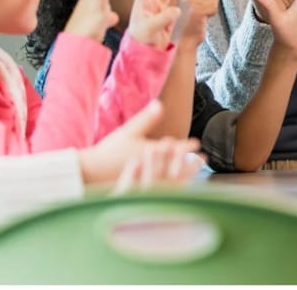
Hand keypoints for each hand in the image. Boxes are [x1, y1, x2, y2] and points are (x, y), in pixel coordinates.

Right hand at [79, 101, 201, 185]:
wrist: (92, 173)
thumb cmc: (110, 151)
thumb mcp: (129, 131)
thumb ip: (147, 119)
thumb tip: (160, 104)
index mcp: (152, 154)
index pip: (175, 150)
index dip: (188, 146)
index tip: (198, 143)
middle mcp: (153, 170)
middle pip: (179, 166)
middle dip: (192, 163)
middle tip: (204, 160)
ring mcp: (149, 182)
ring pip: (174, 180)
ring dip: (186, 175)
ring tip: (196, 172)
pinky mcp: (143, 192)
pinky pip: (164, 192)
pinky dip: (174, 188)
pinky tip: (179, 187)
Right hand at [173, 0, 220, 47]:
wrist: (183, 43)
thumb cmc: (190, 25)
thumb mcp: (199, 7)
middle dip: (209, 2)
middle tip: (196, 14)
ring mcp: (189, 0)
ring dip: (211, 9)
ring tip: (198, 18)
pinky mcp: (195, 7)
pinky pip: (214, 5)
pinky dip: (211, 14)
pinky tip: (201, 20)